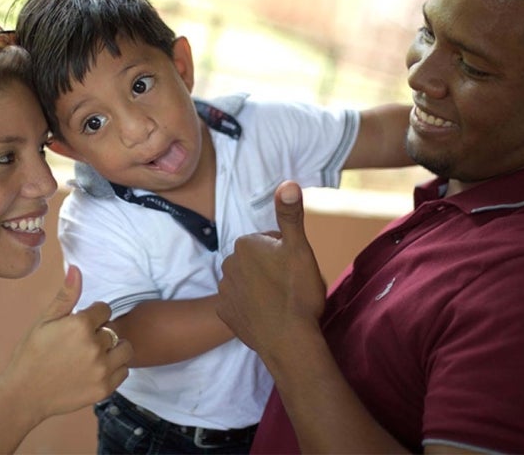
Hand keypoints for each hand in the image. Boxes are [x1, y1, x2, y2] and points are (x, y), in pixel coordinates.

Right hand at [0, 265, 132, 424]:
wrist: (24, 395)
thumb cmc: (31, 355)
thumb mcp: (44, 321)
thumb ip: (66, 295)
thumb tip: (76, 268)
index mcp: (80, 325)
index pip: (104, 309)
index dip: (92, 316)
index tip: (79, 326)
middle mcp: (95, 346)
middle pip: (113, 329)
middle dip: (100, 333)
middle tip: (80, 345)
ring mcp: (102, 369)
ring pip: (125, 349)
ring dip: (114, 349)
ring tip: (94, 355)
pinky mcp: (105, 388)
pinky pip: (124, 371)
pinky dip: (114, 369)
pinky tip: (96, 370)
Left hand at [216, 181, 325, 355]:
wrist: (288, 341)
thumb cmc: (297, 292)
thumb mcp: (300, 248)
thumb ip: (290, 215)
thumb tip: (287, 183)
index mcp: (245, 244)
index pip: (271, 241)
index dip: (287, 253)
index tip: (296, 269)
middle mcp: (228, 263)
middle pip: (257, 261)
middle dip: (272, 269)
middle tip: (290, 286)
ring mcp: (224, 290)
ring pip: (248, 281)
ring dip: (261, 288)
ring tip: (280, 302)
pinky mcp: (224, 314)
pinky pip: (239, 303)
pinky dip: (251, 307)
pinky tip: (266, 315)